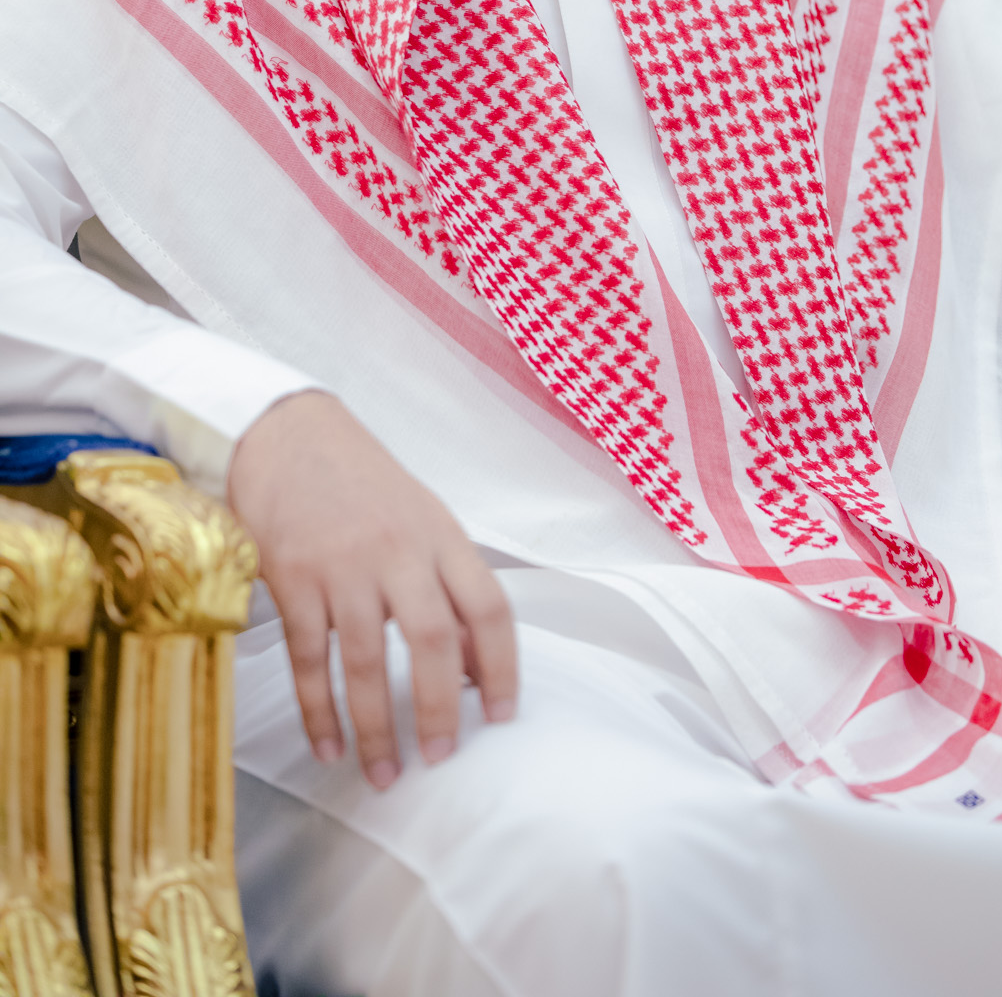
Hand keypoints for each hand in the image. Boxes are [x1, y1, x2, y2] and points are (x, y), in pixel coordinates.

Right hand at [227, 390, 516, 785]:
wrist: (288, 437)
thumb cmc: (364, 485)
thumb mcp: (424, 520)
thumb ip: (451, 586)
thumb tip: (475, 667)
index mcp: (441, 536)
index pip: (489, 607)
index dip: (502, 666)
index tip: (502, 716)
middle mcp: (398, 552)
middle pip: (432, 641)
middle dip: (439, 710)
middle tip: (440, 757)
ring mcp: (343, 567)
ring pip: (366, 661)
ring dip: (377, 728)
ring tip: (384, 775)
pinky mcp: (293, 580)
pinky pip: (309, 660)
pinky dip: (319, 712)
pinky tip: (329, 747)